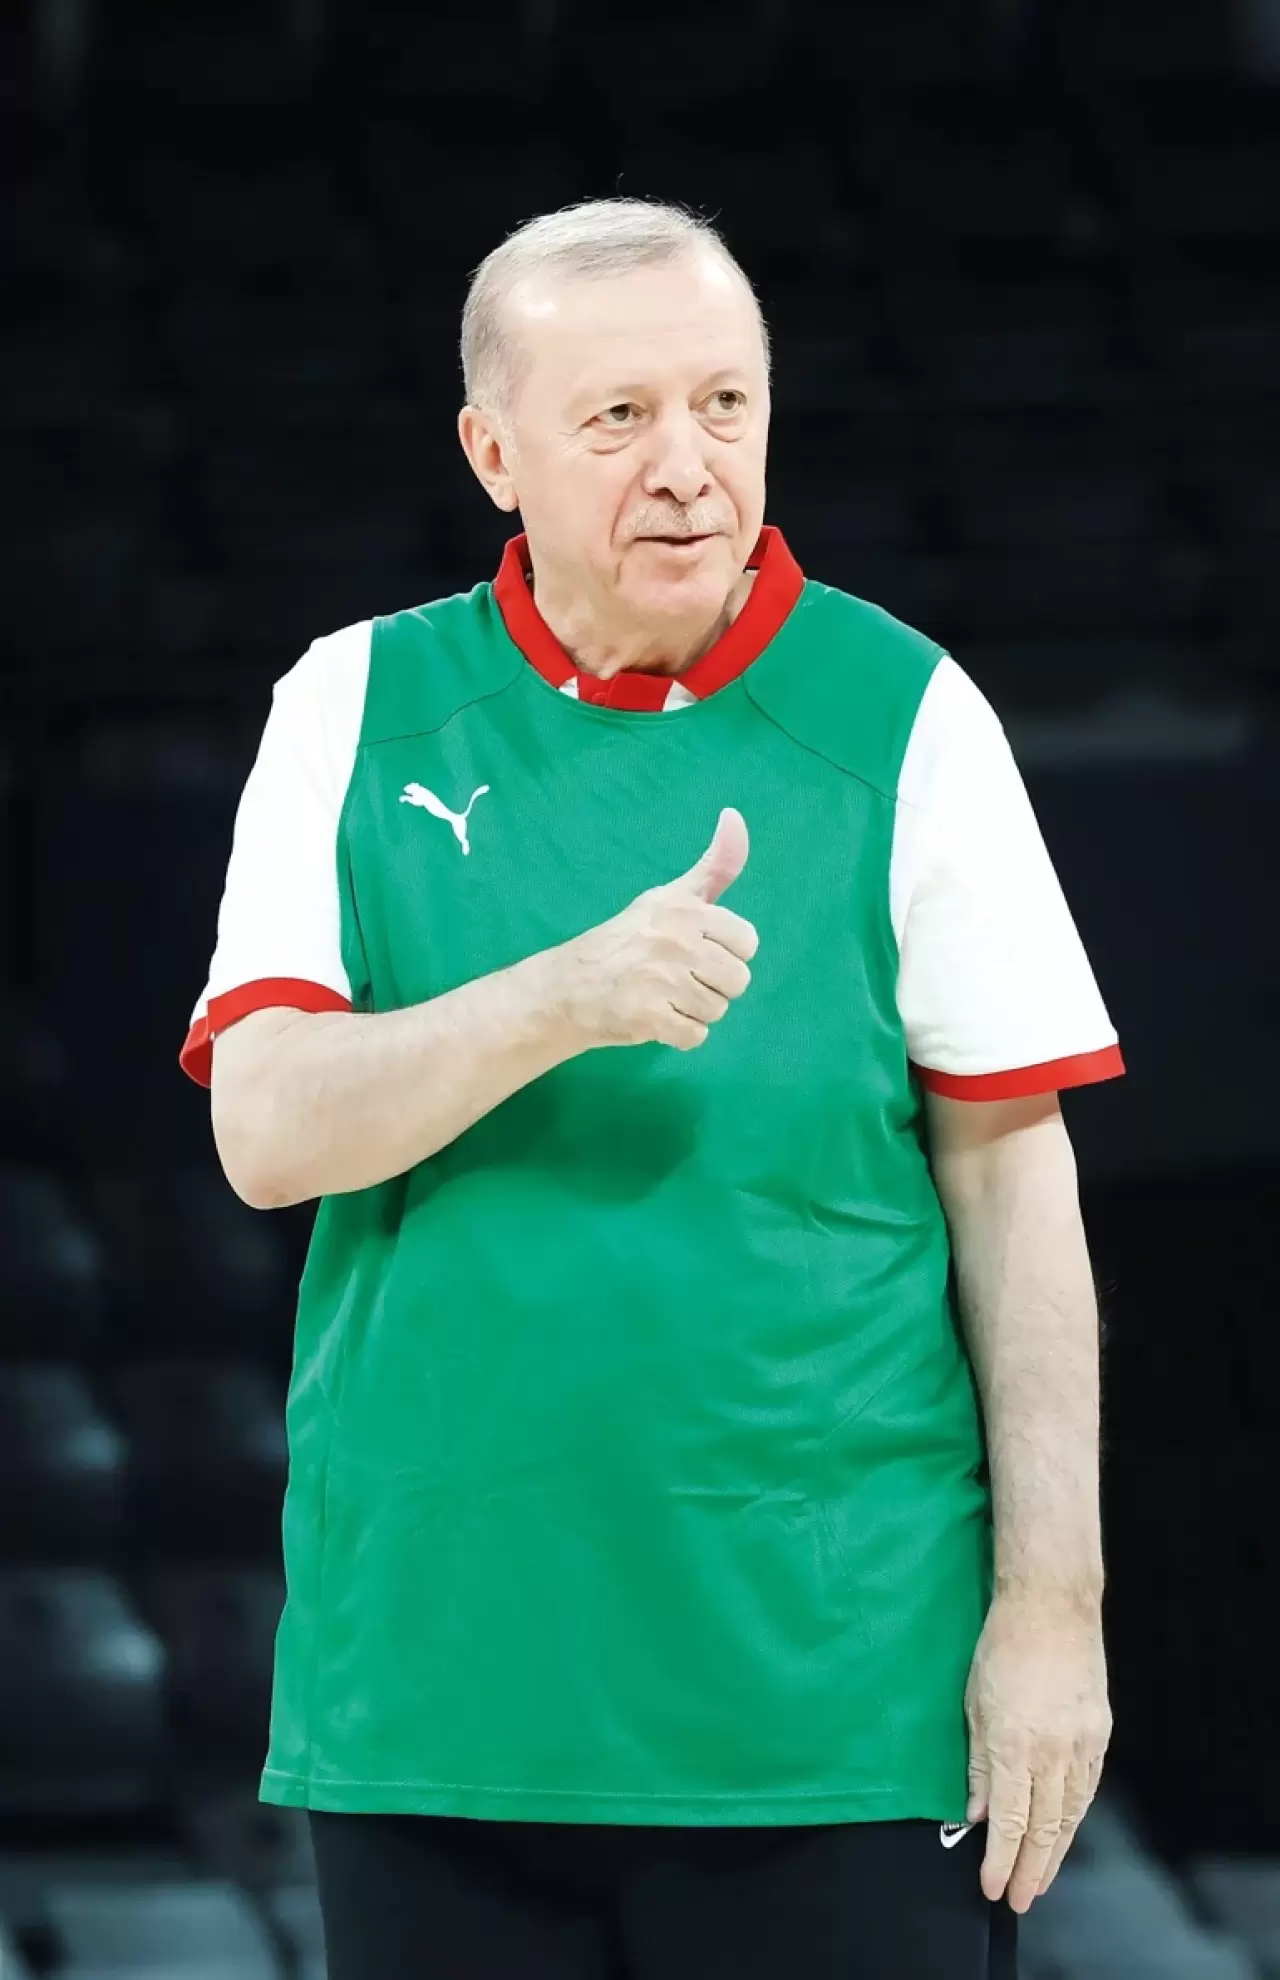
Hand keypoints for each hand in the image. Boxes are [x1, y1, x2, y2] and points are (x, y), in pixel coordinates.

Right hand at [551, 808, 757, 1050]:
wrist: (566, 986)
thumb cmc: (624, 940)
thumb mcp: (669, 897)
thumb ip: (713, 867)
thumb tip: (736, 816)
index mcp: (684, 909)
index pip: (747, 943)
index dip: (725, 954)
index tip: (695, 952)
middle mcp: (674, 940)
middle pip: (737, 980)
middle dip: (712, 987)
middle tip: (676, 980)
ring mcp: (661, 979)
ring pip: (717, 1010)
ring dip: (694, 1011)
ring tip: (663, 997)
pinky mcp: (649, 1017)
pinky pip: (695, 1036)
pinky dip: (679, 1035)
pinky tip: (655, 1018)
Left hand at [965, 1593, 1111, 1912]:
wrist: (1052, 1606)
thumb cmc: (1002, 1646)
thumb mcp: (974, 1703)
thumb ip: (978, 1762)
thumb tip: (977, 1811)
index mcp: (1015, 1743)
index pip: (1010, 1821)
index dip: (1001, 1860)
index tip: (991, 1886)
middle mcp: (1053, 1751)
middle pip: (1045, 1827)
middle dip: (1030, 1869)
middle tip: (1018, 1899)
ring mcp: (1081, 1743)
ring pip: (1071, 1814)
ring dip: (1056, 1851)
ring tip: (1041, 1877)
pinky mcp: (1099, 1732)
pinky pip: (1088, 1787)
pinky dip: (1075, 1816)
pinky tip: (1066, 1831)